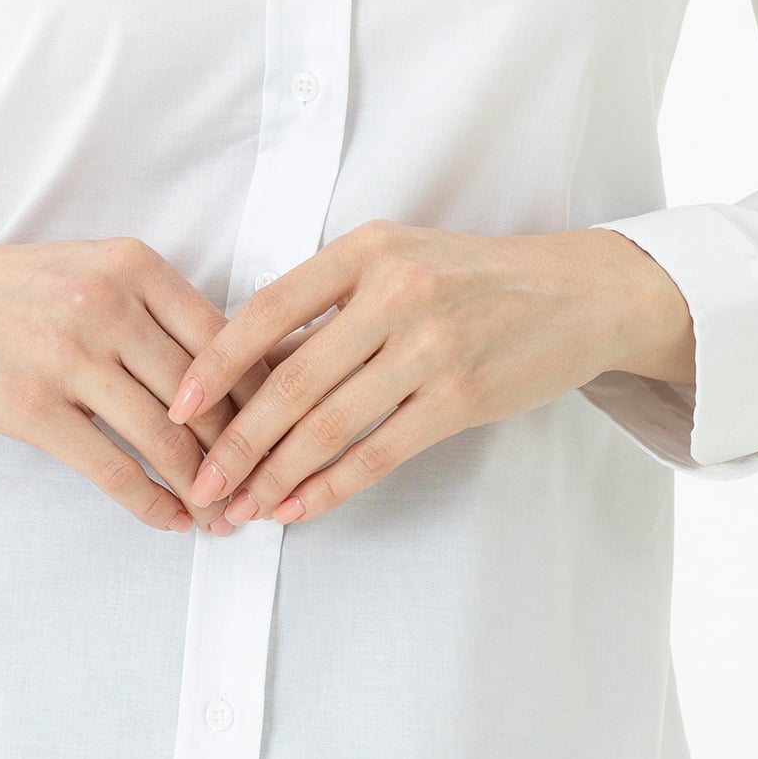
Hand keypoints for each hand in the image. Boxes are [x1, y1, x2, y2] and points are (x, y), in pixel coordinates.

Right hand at [0, 229, 270, 532]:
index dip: (264, 394)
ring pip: (166, 438)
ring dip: (204, 488)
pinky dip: (151, 504)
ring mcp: (67, 355)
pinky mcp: (31, 406)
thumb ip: (160, 311)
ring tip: (225, 515)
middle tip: (266, 491)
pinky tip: (171, 522)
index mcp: (134, 265)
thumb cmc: (19, 290)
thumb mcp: (96, 270)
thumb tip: (245, 373)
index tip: (286, 433)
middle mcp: (106, 304)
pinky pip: (111, 469)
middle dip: (243, 453)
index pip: (227, 338)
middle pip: (205, 394)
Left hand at [164, 221, 695, 531]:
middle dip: (236, 442)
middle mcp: (395, 292)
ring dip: (275, 475)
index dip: (216, 365)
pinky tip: (301, 508)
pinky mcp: (462, 397)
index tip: (178, 408)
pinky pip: (379, 453)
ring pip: (328, 424)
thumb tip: (248, 367)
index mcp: (367, 250)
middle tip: (201, 483)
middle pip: (291, 380)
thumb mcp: (399, 259)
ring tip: (242, 508)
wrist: (579, 293)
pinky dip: (332, 487)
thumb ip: (330, 303)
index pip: (268, 311)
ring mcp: (431, 347)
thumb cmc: (474, 279)